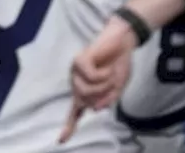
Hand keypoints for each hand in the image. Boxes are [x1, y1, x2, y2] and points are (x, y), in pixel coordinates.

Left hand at [60, 18, 136, 142]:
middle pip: (85, 101)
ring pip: (86, 91)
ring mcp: (76, 71)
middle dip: (103, 95)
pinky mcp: (79, 61)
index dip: (69, 127)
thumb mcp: (118, 88)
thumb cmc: (119, 64)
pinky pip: (91, 77)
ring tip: (110, 74)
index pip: (76, 112)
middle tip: (113, 82)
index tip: (61, 141)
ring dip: (104, 85)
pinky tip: (107, 67)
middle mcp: (77, 82)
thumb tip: (95, 110)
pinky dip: (104, 75)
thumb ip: (108, 100)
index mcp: (86, 91)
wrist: (123, 43)